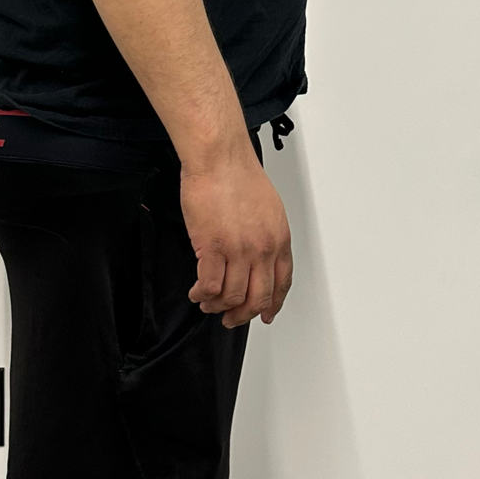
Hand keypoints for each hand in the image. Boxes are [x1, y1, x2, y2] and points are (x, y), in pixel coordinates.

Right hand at [177, 151, 293, 327]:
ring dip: (219, 306)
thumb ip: (267, 237)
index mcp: (280, 239)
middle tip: (232, 318)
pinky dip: (203, 295)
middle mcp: (263, 249)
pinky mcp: (213, 248)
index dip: (273, 304)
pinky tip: (197, 292)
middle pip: (259, 297)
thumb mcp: (269, 210)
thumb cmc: (239, 177)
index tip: (266, 314)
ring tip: (209, 303)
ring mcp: (239, 250)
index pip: (282, 283)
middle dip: (244, 314)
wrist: (220, 160)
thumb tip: (259, 258)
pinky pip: (210, 286)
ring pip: (233, 297)